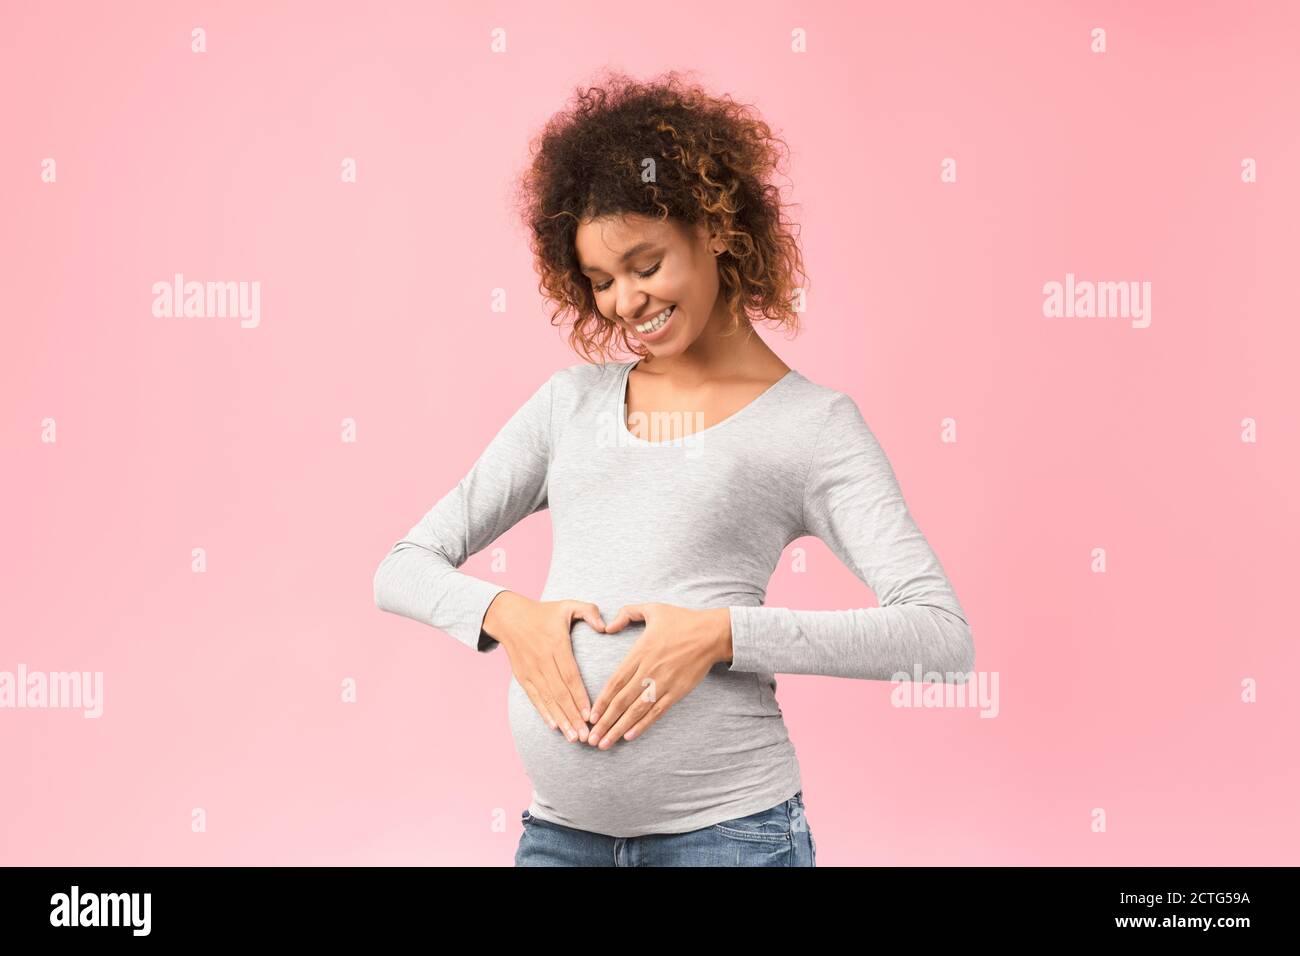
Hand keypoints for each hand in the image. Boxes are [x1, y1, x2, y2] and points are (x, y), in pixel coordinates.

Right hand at [484, 592, 605, 743]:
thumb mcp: (568, 605)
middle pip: (560, 692)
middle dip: (573, 715)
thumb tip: (605, 626)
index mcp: (556, 645)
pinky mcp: (522, 676)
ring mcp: (531, 670)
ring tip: (573, 737)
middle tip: (586, 734)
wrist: (508, 617)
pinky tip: (554, 726)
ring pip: (548, 699)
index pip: (570, 675)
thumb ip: (589, 611)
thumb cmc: (544, 612)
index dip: (580, 696)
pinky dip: (544, 713)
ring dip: (561, 719)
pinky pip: (534, 698)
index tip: (590, 713)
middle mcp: (542, 660)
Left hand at [586, 603, 731, 749]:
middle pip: (621, 701)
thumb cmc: (682, 620)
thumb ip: (627, 613)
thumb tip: (608, 627)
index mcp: (639, 653)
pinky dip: (643, 725)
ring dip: (619, 728)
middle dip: (605, 722)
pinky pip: (657, 711)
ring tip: (605, 743)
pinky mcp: (677, 692)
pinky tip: (629, 736)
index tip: (589, 716)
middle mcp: (649, 671)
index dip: (601, 701)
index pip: (615, 682)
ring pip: (637, 711)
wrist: (712, 634)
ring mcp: (663, 683)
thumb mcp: (652, 608)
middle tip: (591, 739)